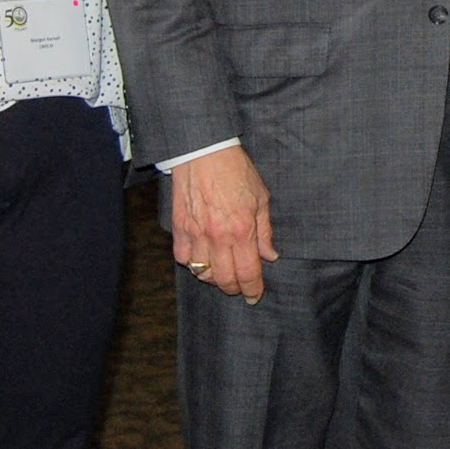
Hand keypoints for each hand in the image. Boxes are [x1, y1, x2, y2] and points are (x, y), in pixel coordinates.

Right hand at [171, 146, 277, 301]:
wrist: (205, 152)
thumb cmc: (236, 171)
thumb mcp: (262, 198)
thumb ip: (265, 231)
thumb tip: (270, 256)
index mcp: (242, 230)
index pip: (248, 273)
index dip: (252, 290)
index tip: (254, 296)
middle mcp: (218, 237)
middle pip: (224, 280)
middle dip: (234, 288)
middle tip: (240, 286)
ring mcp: (196, 234)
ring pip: (202, 273)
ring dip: (214, 278)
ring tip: (222, 272)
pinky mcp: (179, 228)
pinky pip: (183, 258)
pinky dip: (192, 263)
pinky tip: (202, 257)